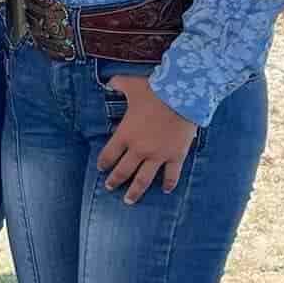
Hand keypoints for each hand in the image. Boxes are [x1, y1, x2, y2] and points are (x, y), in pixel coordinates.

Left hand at [96, 76, 196, 204]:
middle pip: (123, 171)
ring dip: (135, 191)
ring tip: (129, 200)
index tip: (101, 168)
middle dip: (114, 181)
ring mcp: (158, 155)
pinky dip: (169, 184)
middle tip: (109, 188)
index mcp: (125, 134)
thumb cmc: (154, 90)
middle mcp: (139, 149)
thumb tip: (107, 82)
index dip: (103, 162)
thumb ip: (117, 84)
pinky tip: (166, 190)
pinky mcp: (175, 156)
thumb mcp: (131, 85)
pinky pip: (171, 175)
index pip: (109, 154)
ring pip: (143, 180)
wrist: (182, 95)